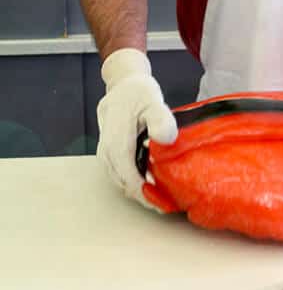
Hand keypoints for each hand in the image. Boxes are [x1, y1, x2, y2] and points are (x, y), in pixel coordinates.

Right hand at [97, 49, 177, 207]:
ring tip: (163, 198)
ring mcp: (106, 154)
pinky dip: (135, 183)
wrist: (123, 85)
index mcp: (117, 140)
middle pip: (124, 184)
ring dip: (141, 192)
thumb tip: (164, 140)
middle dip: (146, 197)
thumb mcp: (154, 100)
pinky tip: (152, 184)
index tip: (164, 202)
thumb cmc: (139, 93)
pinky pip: (121, 175)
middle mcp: (107, 151)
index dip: (146, 192)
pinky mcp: (109, 154)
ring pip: (121, 182)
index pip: (129, 175)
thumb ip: (161, 119)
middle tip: (169, 204)